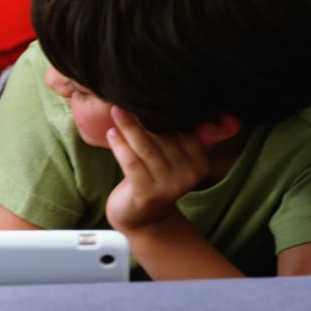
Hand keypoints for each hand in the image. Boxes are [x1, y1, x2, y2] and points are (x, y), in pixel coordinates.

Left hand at [104, 106, 209, 231]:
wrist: (141, 218)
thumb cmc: (152, 179)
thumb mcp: (169, 158)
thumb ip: (171, 136)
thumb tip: (159, 97)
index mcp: (199, 162)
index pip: (182, 130)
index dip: (165, 111)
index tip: (148, 93)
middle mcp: (189, 174)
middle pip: (164, 137)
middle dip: (144, 116)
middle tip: (127, 96)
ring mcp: (169, 186)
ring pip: (147, 148)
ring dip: (129, 126)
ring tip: (116, 110)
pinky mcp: (147, 193)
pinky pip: (132, 163)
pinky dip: (120, 146)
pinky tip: (111, 133)